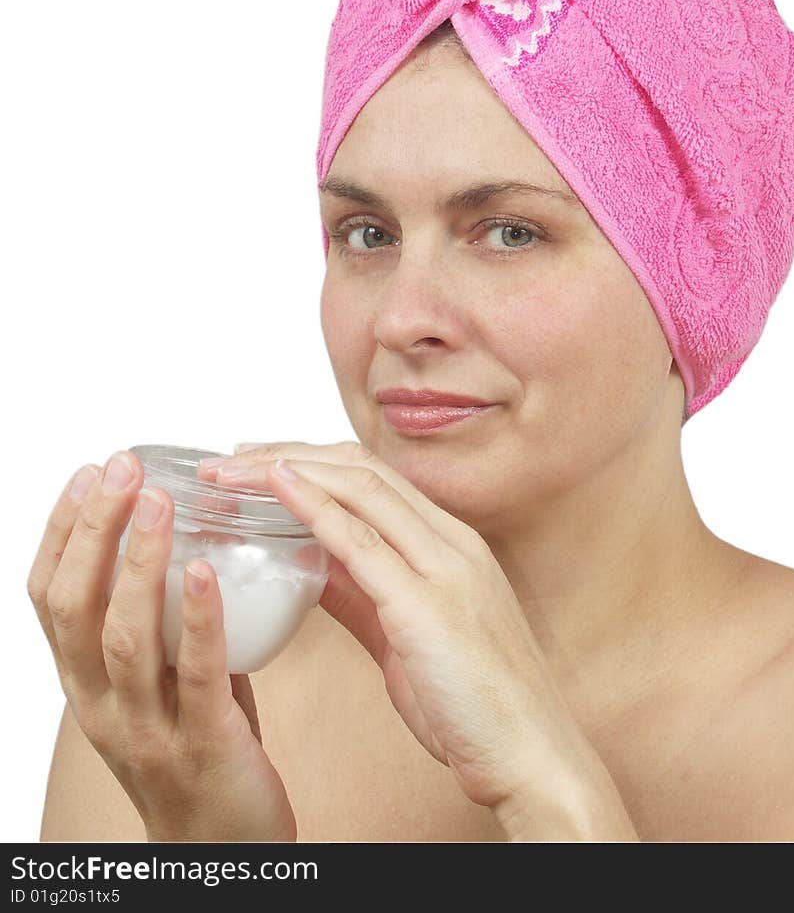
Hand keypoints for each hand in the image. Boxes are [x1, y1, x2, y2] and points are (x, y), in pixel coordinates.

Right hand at [27, 450, 297, 842]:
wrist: (221, 849)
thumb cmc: (197, 751)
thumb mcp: (157, 683)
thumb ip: (159, 624)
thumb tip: (185, 537)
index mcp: (85, 685)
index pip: (48, 600)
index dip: (61, 533)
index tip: (87, 473)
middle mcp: (100, 705)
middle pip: (76, 608)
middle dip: (94, 530)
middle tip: (122, 467)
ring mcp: (147, 728)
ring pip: (125, 637)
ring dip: (138, 562)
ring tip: (158, 501)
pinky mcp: (202, 744)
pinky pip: (195, 673)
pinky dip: (196, 617)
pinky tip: (201, 570)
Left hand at [198, 439, 609, 818]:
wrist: (533, 756)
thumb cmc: (476, 706)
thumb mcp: (409, 637)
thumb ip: (364, 593)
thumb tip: (314, 563)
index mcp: (452, 546)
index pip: (373, 477)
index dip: (311, 461)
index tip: (257, 460)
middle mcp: (452, 542)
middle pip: (361, 468)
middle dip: (289, 452)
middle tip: (230, 456)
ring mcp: (445, 567)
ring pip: (360, 487)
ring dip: (287, 469)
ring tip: (232, 468)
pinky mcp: (429, 605)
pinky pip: (363, 541)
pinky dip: (315, 507)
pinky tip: (276, 490)